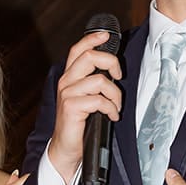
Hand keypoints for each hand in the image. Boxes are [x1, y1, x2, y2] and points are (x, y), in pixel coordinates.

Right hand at [47, 30, 122, 181]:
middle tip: (119, 77)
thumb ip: (94, 82)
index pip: (78, 49)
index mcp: (70, 77)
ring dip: (114, 95)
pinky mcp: (71, 108)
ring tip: (115, 107)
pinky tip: (112, 116)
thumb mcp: (87, 98)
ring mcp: (67, 94)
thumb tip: (113, 70)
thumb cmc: (79, 124)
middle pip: (89, 57)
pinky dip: (111, 109)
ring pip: (99, 80)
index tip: (106, 35)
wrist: (66, 149)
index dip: (92, 39)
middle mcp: (66, 82)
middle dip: (111, 63)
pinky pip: (99, 100)